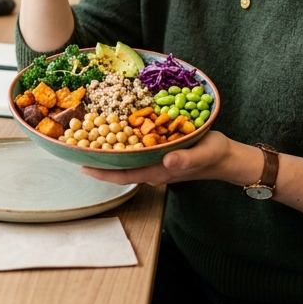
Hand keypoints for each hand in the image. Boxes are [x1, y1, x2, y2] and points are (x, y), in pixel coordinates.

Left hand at [80, 132, 255, 187]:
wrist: (226, 157)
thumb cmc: (215, 155)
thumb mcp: (204, 153)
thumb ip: (187, 159)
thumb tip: (167, 162)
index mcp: (158, 172)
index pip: (123, 175)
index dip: (101, 172)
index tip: (80, 165)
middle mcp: (151, 168)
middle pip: (118, 167)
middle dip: (97, 158)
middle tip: (76, 144)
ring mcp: (154, 162)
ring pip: (125, 158)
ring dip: (107, 148)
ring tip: (87, 134)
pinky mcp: (158, 152)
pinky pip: (134, 149)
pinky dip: (121, 140)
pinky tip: (113, 128)